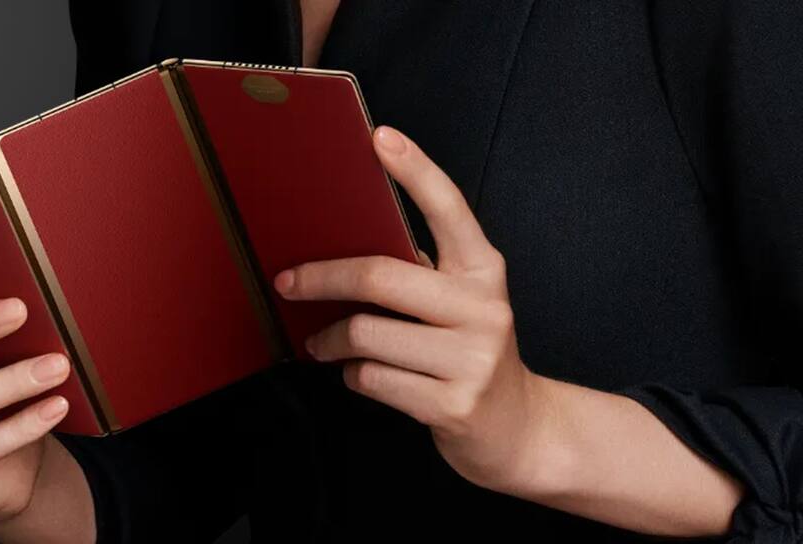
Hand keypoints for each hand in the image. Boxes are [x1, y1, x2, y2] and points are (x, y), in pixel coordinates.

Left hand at [273, 126, 549, 491]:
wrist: (517, 428)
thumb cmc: (469, 354)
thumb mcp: (460, 304)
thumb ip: (419, 274)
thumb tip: (340, 246)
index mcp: (483, 271)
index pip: (450, 208)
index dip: (415, 170)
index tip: (380, 137)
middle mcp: (483, 308)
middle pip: (380, 276)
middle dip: (320, 278)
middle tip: (288, 283)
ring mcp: (472, 359)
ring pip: (366, 334)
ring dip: (330, 342)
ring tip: (323, 345)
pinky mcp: (453, 403)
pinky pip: (371, 377)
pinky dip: (353, 375)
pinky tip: (361, 374)